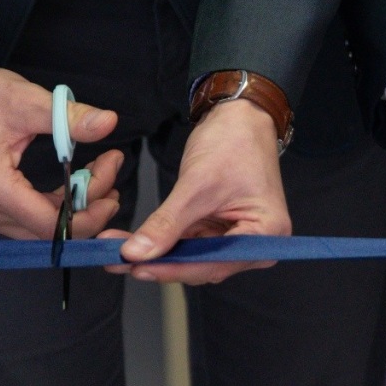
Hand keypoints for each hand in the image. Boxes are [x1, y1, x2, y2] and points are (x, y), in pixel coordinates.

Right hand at [0, 40, 122, 239]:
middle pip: (50, 231)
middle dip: (89, 206)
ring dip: (77, 207)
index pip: (50, 225)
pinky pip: (31, 217)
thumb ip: (70, 117)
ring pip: (43, 228)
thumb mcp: (28, 101)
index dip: (89, 214)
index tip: (113, 185)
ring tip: (102, 173)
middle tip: (111, 170)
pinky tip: (80, 180)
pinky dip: (60, 204)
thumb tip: (109, 122)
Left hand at [101, 99, 289, 283]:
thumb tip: (135, 254)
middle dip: (162, 263)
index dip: (173, 269)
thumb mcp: (197, 185)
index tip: (136, 268)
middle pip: (204, 265)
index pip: (215, 263)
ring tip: (118, 250)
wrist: (241, 117)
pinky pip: (191, 242)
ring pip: (193, 256)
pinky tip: (136, 241)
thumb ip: (166, 224)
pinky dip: (165, 240)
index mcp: (267, 234)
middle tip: (118, 260)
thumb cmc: (233, 143)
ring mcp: (239, 237)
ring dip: (159, 253)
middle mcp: (258, 243)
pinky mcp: (223, 228)